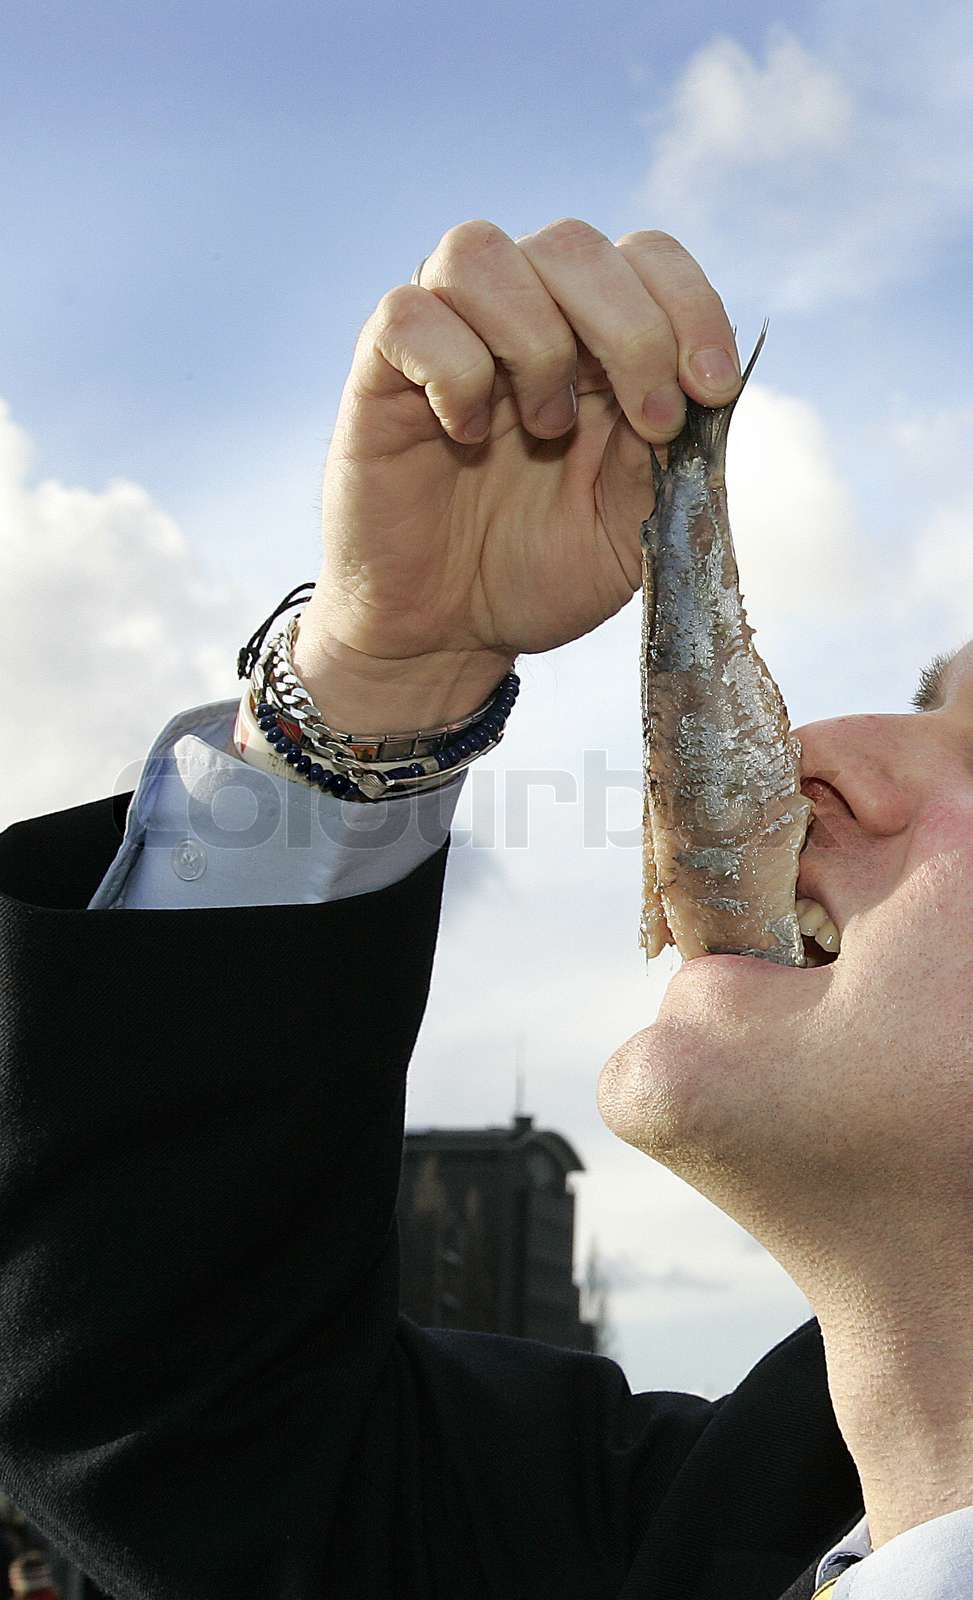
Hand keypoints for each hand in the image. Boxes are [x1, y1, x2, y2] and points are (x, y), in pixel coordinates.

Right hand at [295, 219, 739, 727]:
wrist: (446, 636)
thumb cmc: (537, 573)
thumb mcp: (633, 528)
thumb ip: (668, 456)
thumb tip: (704, 388)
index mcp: (593, 342)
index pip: (646, 258)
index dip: (690, 305)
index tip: (711, 389)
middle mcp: (519, 320)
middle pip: (572, 244)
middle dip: (634, 331)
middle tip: (648, 424)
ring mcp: (446, 338)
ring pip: (478, 251)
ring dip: (534, 342)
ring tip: (545, 427)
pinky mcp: (380, 372)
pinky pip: (407, 313)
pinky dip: (452, 370)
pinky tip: (465, 433)